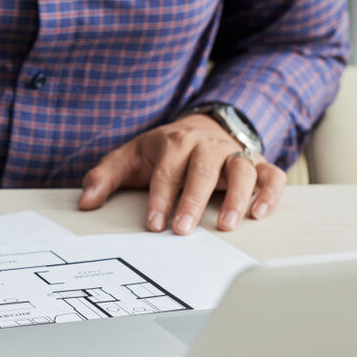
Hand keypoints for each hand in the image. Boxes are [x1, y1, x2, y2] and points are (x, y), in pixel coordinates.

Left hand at [78, 114, 285, 233]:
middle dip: (192, 201)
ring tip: (227, 226)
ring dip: (237, 197)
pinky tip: (260, 213)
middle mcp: (206, 146)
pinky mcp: (257, 162)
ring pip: (241, 170)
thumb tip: (85, 202)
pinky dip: (270, 192)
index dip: (159, 198)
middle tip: (183, 230)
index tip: (153, 224)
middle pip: (202, 171)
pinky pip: (271, 174)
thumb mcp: (128, 158)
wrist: (198, 126)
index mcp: (173, 143)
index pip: (166, 171)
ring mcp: (233, 154)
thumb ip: (104, 177)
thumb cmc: (161, 151)